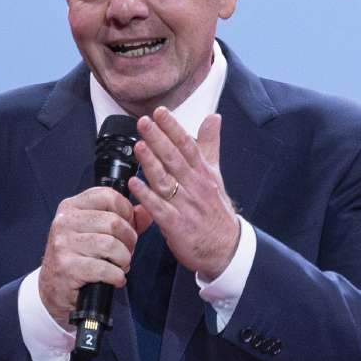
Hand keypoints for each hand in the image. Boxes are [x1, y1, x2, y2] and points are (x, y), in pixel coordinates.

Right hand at [38, 186, 145, 323]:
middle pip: (114, 222)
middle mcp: (64, 222)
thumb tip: (146, 211)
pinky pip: (106, 269)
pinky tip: (114, 279)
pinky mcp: (67, 267)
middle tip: (125, 253)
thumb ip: (125, 220)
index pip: (109, 196)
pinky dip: (117, 276)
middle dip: (129, 241)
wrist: (55, 290)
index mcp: (71, 207)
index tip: (127, 227)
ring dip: (124, 260)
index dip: (126, 212)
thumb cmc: (80, 258)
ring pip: (112, 245)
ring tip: (119, 266)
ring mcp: (64, 244)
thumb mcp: (99, 232)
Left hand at [128, 107, 239, 278]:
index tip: (161, 112)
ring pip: (166, 181)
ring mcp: (186, 206)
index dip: (174, 128)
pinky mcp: (177, 225)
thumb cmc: (216, 210)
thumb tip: (213, 116)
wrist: (226, 248)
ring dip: (152, 163)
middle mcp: (195, 186)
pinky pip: (160, 209)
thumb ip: (210, 144)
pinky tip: (135, 184)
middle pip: (175, 159)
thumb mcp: (215, 174)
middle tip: (145, 122)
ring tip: (139, 146)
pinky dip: (147, 197)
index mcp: (203, 172)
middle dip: (159, 139)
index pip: (188, 145)